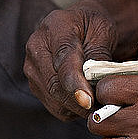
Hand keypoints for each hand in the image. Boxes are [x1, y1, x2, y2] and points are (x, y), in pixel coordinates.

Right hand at [24, 0, 116, 120]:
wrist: (78, 27)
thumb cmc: (93, 27)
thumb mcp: (103, 31)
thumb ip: (100, 55)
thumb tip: (99, 84)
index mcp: (55, 27)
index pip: (63, 60)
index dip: (75, 83)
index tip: (88, 101)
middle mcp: (37, 48)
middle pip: (55, 85)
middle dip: (80, 103)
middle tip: (104, 110)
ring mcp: (32, 68)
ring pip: (54, 100)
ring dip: (78, 109)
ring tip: (101, 107)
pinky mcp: (36, 85)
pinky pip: (56, 107)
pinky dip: (74, 111)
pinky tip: (89, 105)